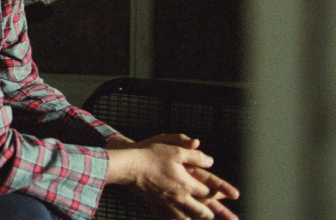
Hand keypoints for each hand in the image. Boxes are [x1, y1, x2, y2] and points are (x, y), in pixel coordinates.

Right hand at [106, 134, 237, 219]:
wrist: (129, 167)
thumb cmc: (151, 156)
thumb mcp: (175, 150)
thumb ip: (195, 155)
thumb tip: (210, 161)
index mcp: (187, 184)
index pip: (210, 193)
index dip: (222, 194)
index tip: (233, 196)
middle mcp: (180, 198)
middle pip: (202, 212)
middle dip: (213, 214)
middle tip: (223, 217)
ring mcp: (168, 205)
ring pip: (188, 219)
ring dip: (196, 219)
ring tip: (202, 219)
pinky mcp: (157, 208)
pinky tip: (181, 219)